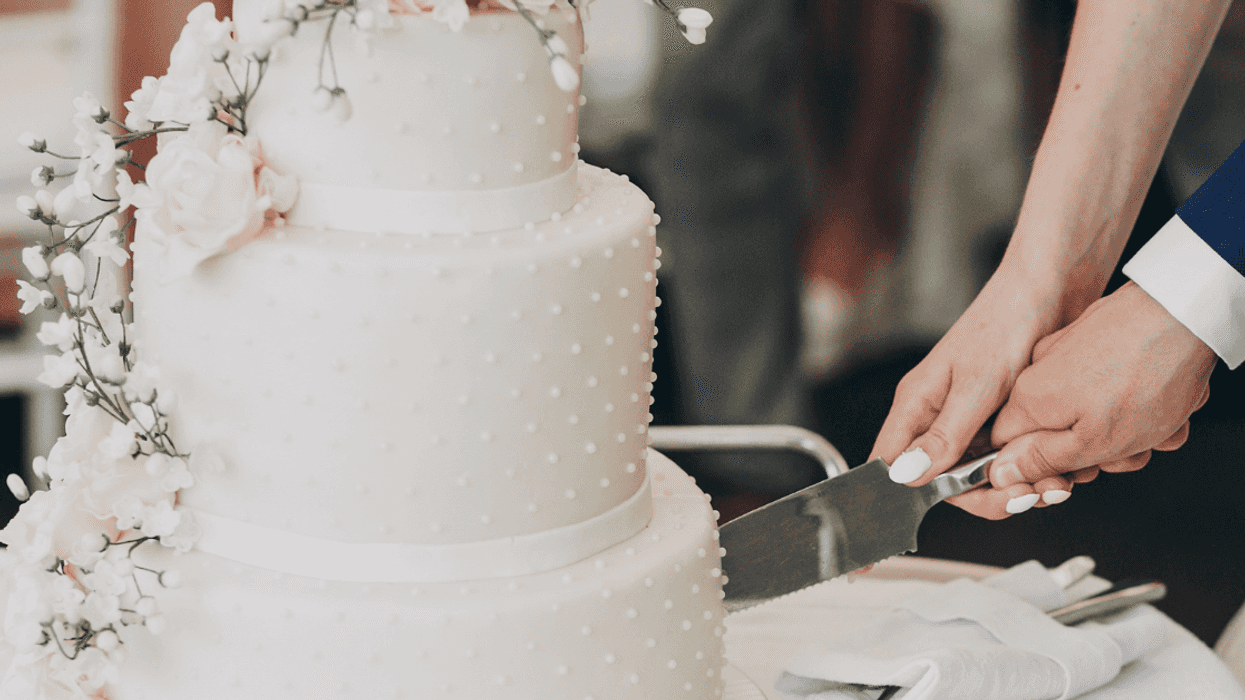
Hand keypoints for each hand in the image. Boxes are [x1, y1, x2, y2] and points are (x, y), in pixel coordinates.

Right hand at [869, 271, 1078, 518]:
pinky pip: (1005, 461)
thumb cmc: (1006, 323)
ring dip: (1014, 486)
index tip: (950, 509)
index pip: (892, 466)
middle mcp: (938, 416)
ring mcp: (969, 420)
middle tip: (1024, 495)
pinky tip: (1056, 469)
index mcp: (917, 404)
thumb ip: (943, 434)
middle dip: (985, 496)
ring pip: (978, 476)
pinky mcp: (999, 419)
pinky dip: (1030, 471)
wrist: (1052, 290)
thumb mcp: (976, 384)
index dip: (910, 497)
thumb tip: (906, 474)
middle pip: (943, 482)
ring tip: (1051, 484)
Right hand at [988, 282, 1216, 493]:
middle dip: (1097, 453)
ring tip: (1161, 425)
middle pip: (1056, 435)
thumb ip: (1042, 461)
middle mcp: (1040, 373)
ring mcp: (1069, 353)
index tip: (1072, 477)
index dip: (1039, 471)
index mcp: (1030, 400)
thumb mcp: (1094, 442)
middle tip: (1129, 451)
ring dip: (1129, 431)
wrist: (1186, 313)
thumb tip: (1001, 474)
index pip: (1008, 449)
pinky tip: (1167, 402)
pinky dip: (1139, 401)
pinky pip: (1110, 388)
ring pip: (1091, 415)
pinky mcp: (1096, 340)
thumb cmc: (1147, 376)